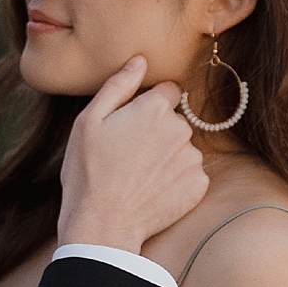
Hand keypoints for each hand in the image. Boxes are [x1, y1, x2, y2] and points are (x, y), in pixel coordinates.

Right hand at [57, 56, 209, 252]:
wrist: (103, 225)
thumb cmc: (87, 173)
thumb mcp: (87, 123)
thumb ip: (117, 86)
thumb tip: (139, 60)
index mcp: (154, 109)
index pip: (169, 90)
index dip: (148, 104)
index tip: (130, 124)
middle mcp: (180, 129)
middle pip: (175, 120)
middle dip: (157, 131)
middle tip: (128, 154)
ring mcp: (193, 159)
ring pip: (182, 147)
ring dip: (166, 156)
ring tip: (137, 176)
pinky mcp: (199, 185)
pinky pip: (190, 173)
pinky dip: (174, 180)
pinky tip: (151, 191)